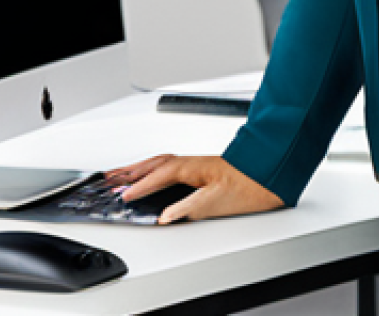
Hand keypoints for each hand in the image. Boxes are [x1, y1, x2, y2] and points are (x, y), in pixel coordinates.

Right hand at [105, 154, 284, 224]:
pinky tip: (150, 176)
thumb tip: (165, 216)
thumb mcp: (216, 202)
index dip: (139, 186)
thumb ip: (187, 208)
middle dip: (130, 171)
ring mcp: (195, 165)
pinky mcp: (200, 171)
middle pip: (154, 164)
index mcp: (192, 167)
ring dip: (139, 168)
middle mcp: (191, 162)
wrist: (270, 174)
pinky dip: (153, 170)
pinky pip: (168, 167)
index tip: (123, 196)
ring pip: (160, 163)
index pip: (158, 175)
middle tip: (108, 177)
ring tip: (121, 174)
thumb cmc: (248, 186)